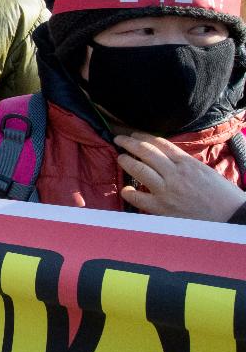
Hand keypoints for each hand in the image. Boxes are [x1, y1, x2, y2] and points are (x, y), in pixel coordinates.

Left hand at [115, 132, 245, 221]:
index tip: (134, 134)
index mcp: (187, 163)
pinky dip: (128, 192)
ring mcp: (167, 190)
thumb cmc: (222, 195)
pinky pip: (138, 198)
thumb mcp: (205, 171)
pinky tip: (126, 189)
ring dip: (126, 161)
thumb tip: (167, 158)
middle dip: (129, 143)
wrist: (232, 217)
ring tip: (120, 158)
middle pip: (146, 151)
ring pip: (139, 169)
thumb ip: (184, 164)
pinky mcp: (163, 208)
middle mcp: (175, 173)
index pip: (160, 143)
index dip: (143, 137)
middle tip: (119, 139)